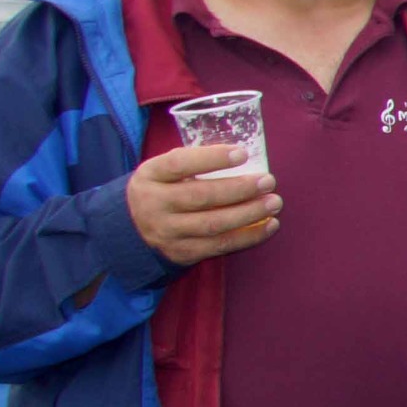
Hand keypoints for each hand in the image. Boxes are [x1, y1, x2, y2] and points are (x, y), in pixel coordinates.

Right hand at [126, 140, 280, 265]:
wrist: (132, 229)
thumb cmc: (162, 189)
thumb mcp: (163, 170)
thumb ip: (193, 162)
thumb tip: (242, 154)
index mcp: (151, 175)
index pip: (179, 164)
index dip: (212, 158)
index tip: (242, 154)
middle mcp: (155, 204)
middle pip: (201, 196)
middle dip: (240, 189)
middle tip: (268, 181)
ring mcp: (168, 232)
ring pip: (213, 224)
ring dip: (250, 214)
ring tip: (274, 202)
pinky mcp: (183, 253)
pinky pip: (220, 245)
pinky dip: (250, 236)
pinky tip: (270, 225)